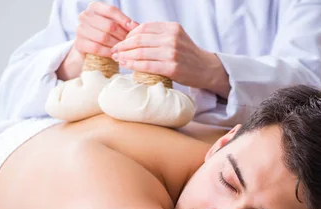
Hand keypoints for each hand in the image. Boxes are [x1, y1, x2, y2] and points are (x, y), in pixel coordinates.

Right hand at [57, 2, 135, 80]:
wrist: (89, 50)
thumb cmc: (106, 35)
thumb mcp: (115, 26)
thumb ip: (124, 24)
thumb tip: (138, 26)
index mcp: (95, 7)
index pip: (111, 10)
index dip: (125, 20)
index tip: (135, 28)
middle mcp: (85, 15)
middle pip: (109, 25)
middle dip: (122, 36)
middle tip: (131, 43)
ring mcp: (80, 29)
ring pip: (103, 37)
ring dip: (116, 45)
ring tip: (125, 50)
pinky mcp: (78, 43)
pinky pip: (97, 48)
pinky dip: (108, 52)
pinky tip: (115, 55)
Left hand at [112, 22, 230, 97]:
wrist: (206, 69)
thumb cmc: (187, 55)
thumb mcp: (175, 38)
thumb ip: (157, 35)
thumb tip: (131, 34)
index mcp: (172, 28)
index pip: (143, 28)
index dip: (128, 35)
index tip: (120, 42)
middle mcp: (172, 38)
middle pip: (139, 40)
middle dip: (123, 46)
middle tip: (114, 51)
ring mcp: (173, 53)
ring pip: (141, 53)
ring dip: (125, 56)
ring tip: (118, 59)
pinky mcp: (172, 68)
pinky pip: (147, 65)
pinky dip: (133, 65)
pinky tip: (127, 65)